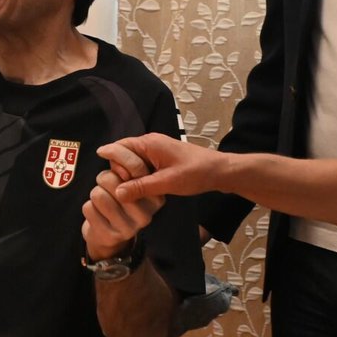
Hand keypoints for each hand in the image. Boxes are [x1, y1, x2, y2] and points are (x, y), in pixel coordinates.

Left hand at [82, 165, 160, 261]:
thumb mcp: (129, 183)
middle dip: (103, 178)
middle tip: (106, 185)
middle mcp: (146, 215)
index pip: (136, 168)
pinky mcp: (111, 236)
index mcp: (155, 198)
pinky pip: (89, 209)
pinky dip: (88, 207)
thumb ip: (126, 170)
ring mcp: (129, 228)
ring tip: (102, 199)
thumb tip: (113, 156)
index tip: (112, 160)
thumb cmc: (119, 200)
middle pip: (112, 180)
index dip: (118, 158)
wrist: (110, 234)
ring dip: (95, 193)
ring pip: (98, 195)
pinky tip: (98, 214)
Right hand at [98, 134, 225, 202]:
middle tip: (141, 186)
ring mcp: (154, 151)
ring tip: (147, 189)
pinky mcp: (159, 159)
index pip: (117, 149)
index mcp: (148, 143)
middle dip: (125, 173)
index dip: (118, 166)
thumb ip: (141, 187)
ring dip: (134, 178)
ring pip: (130, 163)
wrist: (220, 171)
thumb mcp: (167, 183)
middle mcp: (148, 143)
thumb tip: (117, 193)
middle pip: (121, 156)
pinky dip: (141, 178)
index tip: (130, 181)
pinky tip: (151, 188)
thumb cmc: (196, 173)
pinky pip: (141, 167)